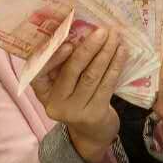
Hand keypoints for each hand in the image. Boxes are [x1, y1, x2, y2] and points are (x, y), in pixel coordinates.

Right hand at [31, 28, 127, 162]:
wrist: (92, 131)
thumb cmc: (77, 98)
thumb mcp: (64, 84)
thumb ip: (65, 64)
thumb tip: (80, 32)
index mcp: (43, 92)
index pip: (40, 73)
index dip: (54, 58)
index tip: (69, 43)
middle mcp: (55, 103)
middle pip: (72, 71)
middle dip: (89, 48)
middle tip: (102, 31)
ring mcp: (74, 111)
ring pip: (91, 76)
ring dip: (105, 53)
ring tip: (115, 37)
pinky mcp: (94, 114)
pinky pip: (106, 85)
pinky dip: (115, 66)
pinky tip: (122, 52)